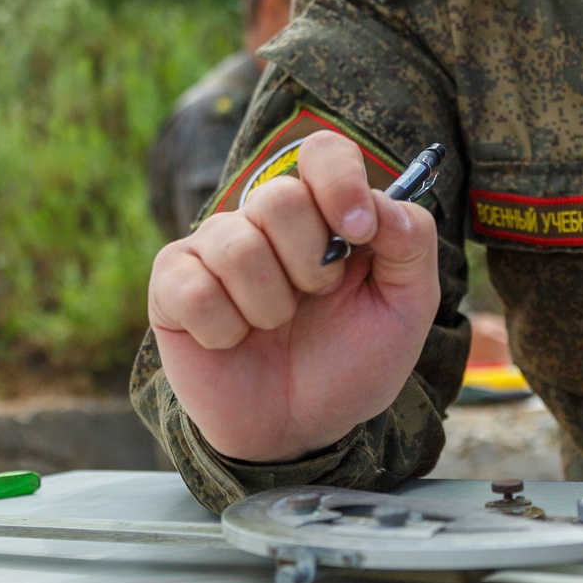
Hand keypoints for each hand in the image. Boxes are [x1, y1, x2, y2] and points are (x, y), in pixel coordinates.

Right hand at [146, 131, 440, 461]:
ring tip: (274, 326)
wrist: (301, 430)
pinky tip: (233, 342)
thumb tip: (382, 203)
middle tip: (315, 299)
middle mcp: (265, 219)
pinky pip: (193, 288)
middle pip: (277, 197)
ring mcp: (213, 249)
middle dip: (310, 264)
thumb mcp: (406, 308)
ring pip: (235, 245)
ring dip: (269, 305)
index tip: (358, 232)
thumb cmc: (351, 362)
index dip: (339, 184)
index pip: (323, 152)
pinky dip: (224, 329)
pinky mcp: (172, 286)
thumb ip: (410, 244)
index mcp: (324, 211)